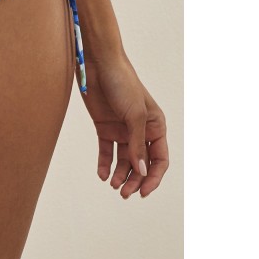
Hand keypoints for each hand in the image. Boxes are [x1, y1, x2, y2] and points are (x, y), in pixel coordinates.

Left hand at [80, 52, 168, 197]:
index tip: (143, 192)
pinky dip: (104, 164)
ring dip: (120, 175)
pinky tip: (102, 175)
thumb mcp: (134, 115)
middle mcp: (140, 131)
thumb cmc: (123, 84)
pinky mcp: (104, 128)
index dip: (153, 177)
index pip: (159, 159)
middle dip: (134, 180)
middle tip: (124, 194)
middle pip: (141, 163)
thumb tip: (140, 171)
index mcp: (156, 126)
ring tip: (113, 186)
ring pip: (124, 160)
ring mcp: (122, 130)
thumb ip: (137, 144)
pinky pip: (106, 152)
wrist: (99, 65)